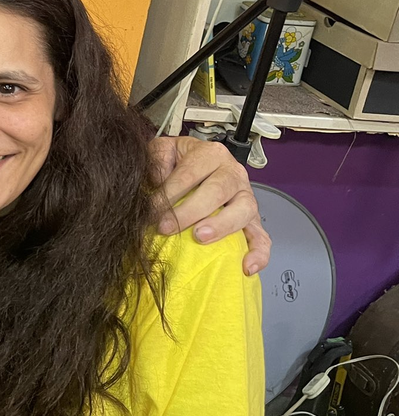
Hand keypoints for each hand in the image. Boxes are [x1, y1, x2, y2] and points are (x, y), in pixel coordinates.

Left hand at [150, 136, 270, 275]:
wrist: (198, 165)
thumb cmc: (179, 161)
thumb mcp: (165, 149)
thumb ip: (157, 159)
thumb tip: (156, 180)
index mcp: (211, 154)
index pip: (190, 173)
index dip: (170, 192)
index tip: (153, 208)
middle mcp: (233, 173)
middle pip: (217, 190)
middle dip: (190, 211)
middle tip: (168, 226)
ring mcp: (246, 197)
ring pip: (244, 210)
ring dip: (222, 226)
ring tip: (200, 237)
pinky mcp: (253, 220)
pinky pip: (261, 237)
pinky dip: (258, 253)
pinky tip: (247, 266)